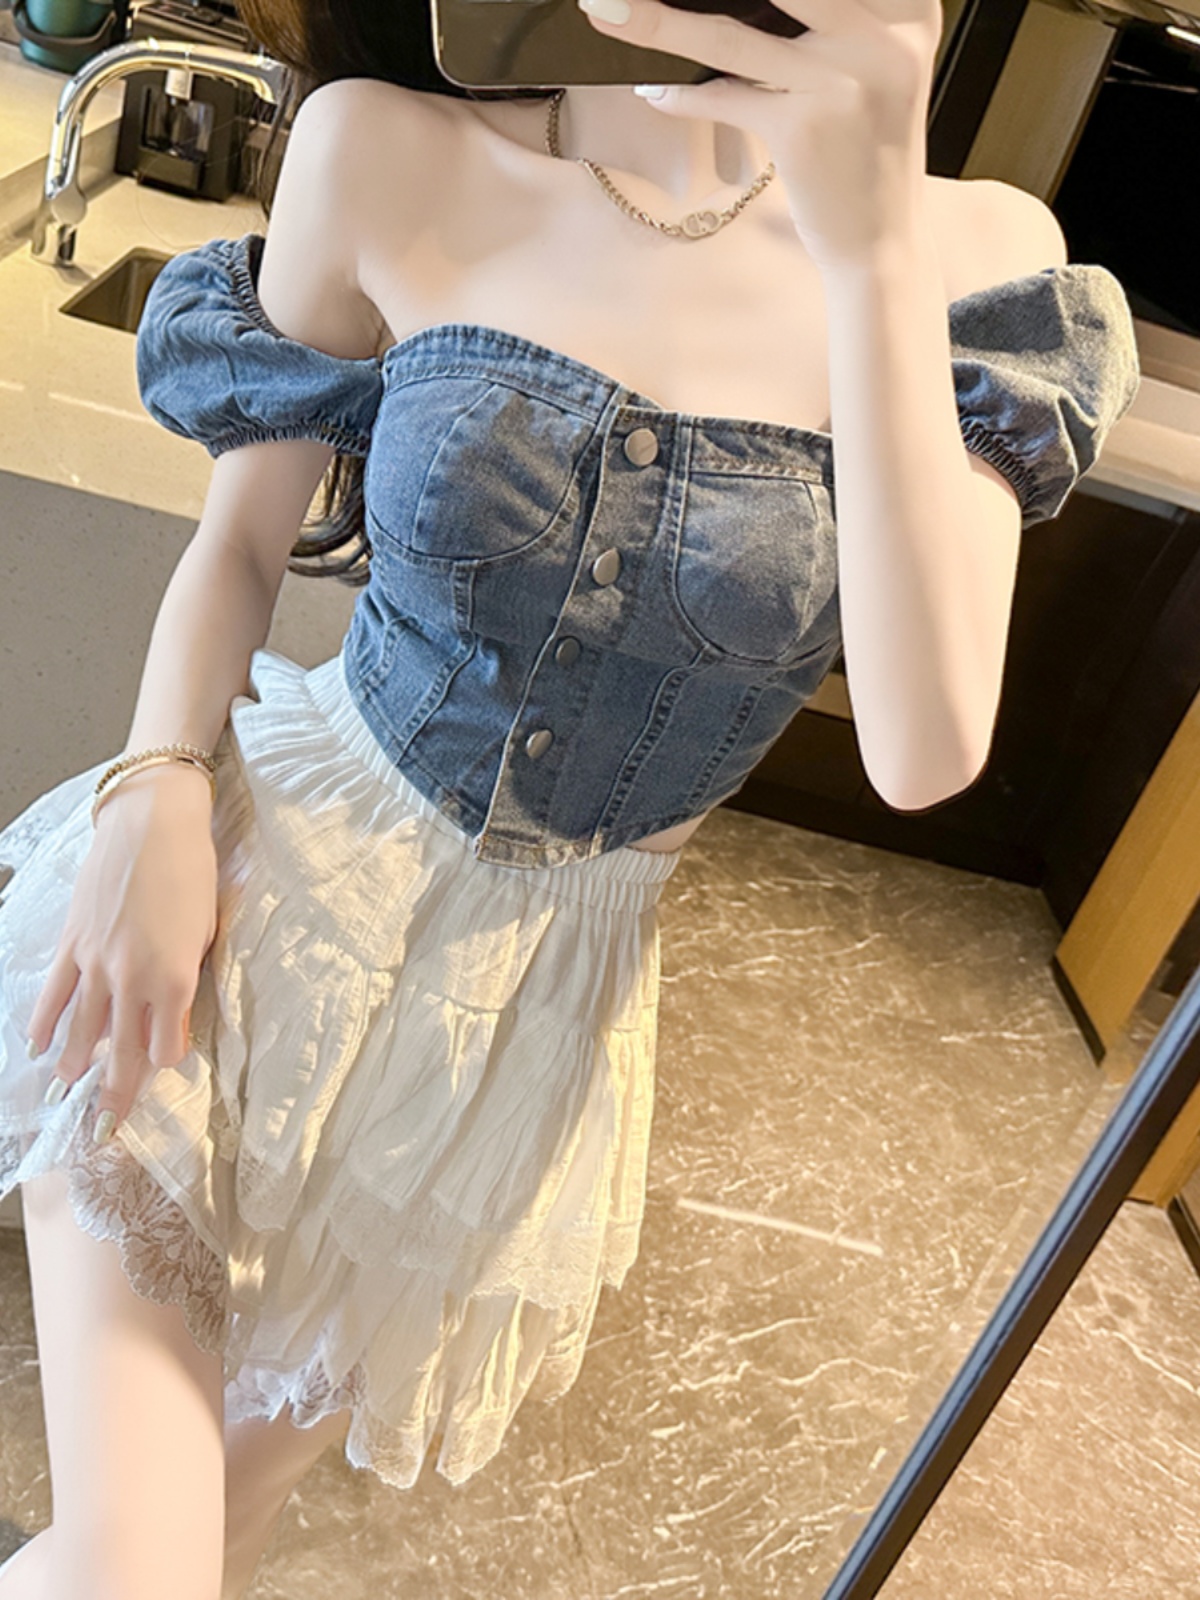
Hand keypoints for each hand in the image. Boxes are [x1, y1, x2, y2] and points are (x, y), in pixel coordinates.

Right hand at [27, 765, 218, 1143]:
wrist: (153, 824)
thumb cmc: (193, 870)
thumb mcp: (208, 929)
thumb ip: (190, 976)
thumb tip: (176, 1009)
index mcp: (175, 978)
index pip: (166, 1046)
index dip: (165, 1062)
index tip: (164, 1067)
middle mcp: (132, 979)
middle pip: (120, 1052)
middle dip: (114, 1093)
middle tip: (105, 1128)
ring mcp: (96, 962)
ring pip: (81, 1029)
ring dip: (75, 1065)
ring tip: (68, 1091)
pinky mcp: (72, 942)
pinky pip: (53, 993)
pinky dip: (44, 1023)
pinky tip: (38, 1046)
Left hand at [576, 0, 942, 271]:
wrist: (882, 245)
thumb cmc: (866, 153)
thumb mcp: (875, 71)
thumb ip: (837, 21)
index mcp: (908, 14)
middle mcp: (883, 39)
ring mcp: (842, 83)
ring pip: (729, 35)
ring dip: (660, 23)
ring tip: (609, 7)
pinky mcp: (803, 131)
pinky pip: (724, 97)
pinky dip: (682, 95)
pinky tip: (654, 90)